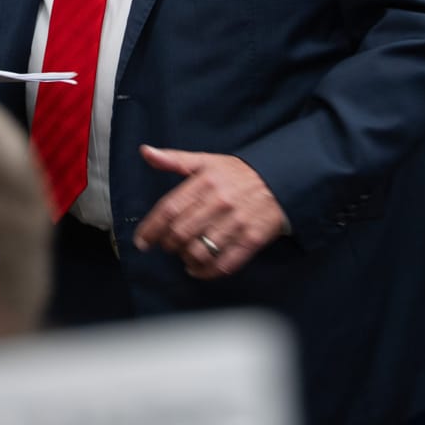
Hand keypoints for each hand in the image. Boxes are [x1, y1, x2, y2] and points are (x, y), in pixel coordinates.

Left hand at [134, 146, 286, 278]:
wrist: (282, 180)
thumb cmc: (239, 173)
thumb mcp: (207, 161)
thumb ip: (174, 159)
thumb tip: (146, 152)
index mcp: (205, 181)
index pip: (168, 209)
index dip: (151, 229)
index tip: (142, 241)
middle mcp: (220, 202)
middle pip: (180, 233)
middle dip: (168, 245)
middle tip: (168, 246)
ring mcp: (237, 222)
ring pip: (200, 252)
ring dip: (186, 259)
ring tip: (185, 256)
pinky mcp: (252, 240)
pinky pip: (224, 265)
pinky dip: (206, 272)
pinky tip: (199, 268)